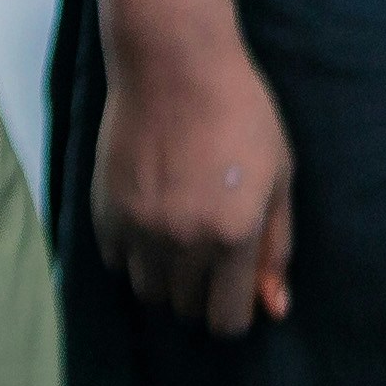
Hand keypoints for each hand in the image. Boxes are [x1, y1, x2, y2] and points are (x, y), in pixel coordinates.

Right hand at [95, 24, 295, 333]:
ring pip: (149, 293)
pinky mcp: (106, 215)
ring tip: (179, 230)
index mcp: (234, 235)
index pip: (226, 321)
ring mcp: (140, 231)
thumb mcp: (278, 174)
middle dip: (201, 289)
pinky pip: (117, 263)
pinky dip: (134, 250)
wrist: (173, 64)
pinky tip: (150, 212)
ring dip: (166, 275)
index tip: (235, 286)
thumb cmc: (241, 112)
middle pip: (186, 309)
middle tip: (209, 244)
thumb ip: (276, 246)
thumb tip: (274, 307)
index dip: (234, 309)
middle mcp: (184, 243)